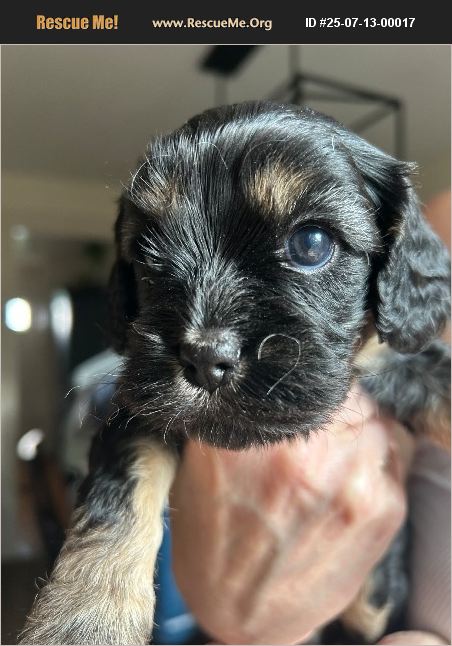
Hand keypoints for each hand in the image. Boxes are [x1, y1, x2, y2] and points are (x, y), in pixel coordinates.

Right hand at [170, 388, 411, 643]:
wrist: (238, 608)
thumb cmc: (217, 529)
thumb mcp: (207, 452)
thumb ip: (245, 405)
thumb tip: (267, 362)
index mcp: (256, 433)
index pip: (303, 366)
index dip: (303, 369)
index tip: (301, 377)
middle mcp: (310, 454)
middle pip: (345, 389)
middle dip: (330, 398)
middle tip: (314, 416)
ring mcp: (355, 481)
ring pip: (375, 417)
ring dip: (356, 425)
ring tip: (330, 448)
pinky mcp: (384, 509)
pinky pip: (396, 452)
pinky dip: (376, 452)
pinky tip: (348, 473)